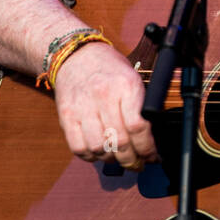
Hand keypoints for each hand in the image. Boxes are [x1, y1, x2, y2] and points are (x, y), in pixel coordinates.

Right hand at [52, 41, 158, 170]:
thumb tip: (152, 139)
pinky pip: (79, 148)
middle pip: (119, 141)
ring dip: (112, 160)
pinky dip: (91, 157)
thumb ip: (142, 106)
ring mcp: (82, 107)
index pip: (138, 126)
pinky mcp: (66, 117)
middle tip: (138, 163)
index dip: (148, 148)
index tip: (153, 156)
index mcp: (125, 86)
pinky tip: (100, 153)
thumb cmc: (110, 69)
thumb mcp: (133, 78)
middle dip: (132, 160)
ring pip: (99, 148)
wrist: (77, 55)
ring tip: (119, 158)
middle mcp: (103, 96)